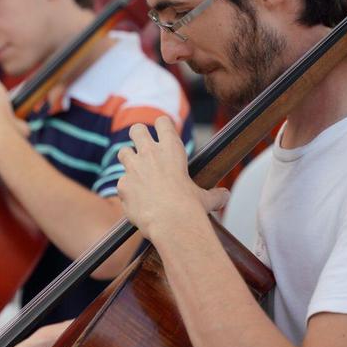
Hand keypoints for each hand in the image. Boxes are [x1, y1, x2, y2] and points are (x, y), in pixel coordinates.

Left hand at [117, 116, 227, 241]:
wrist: (172, 224)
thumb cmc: (191, 208)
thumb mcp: (206, 199)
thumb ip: (214, 195)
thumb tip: (225, 196)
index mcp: (172, 150)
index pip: (163, 122)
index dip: (162, 126)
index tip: (163, 132)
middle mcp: (150, 153)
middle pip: (137, 129)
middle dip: (138, 135)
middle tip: (143, 147)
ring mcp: (133, 168)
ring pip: (122, 152)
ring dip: (128, 159)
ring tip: (136, 171)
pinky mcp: (122, 185)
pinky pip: (121, 183)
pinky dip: (127, 190)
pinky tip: (136, 200)